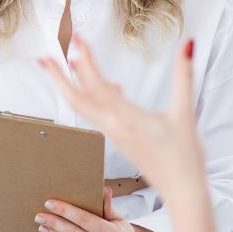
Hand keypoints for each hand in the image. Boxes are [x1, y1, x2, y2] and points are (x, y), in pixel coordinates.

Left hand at [38, 35, 220, 231]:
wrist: (181, 191)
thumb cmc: (184, 156)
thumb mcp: (185, 112)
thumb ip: (184, 76)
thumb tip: (189, 44)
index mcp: (127, 119)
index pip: (97, 85)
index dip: (85, 61)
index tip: (77, 40)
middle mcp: (114, 127)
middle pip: (76, 100)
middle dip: (58, 78)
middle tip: (43, 59)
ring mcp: (114, 135)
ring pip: (85, 108)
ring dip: (72, 87)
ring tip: (68, 65)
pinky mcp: (118, 140)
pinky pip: (98, 115)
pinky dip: (94, 98)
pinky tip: (110, 87)